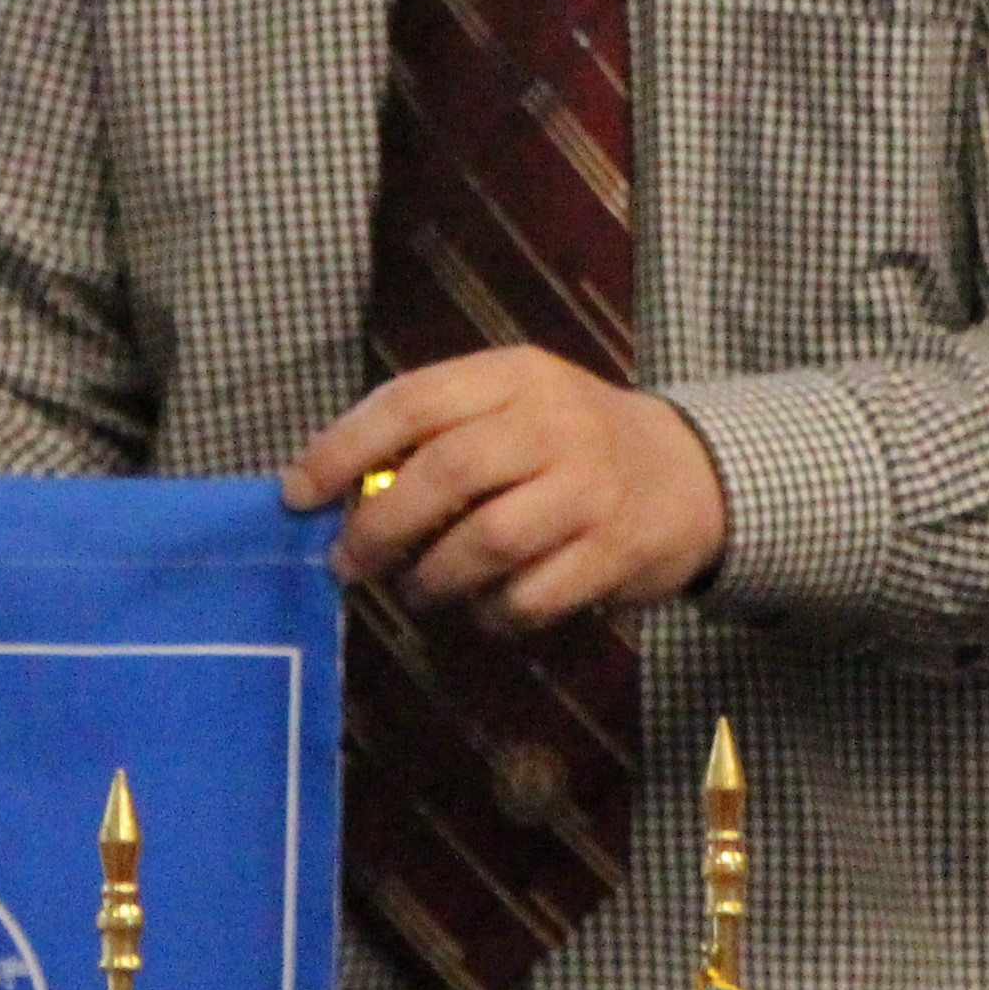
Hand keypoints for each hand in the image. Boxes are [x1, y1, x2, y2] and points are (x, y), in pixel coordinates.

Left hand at [282, 351, 729, 631]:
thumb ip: (435, 435)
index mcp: (513, 375)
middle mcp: (554, 422)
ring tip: (415, 591)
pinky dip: (491, 614)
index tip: (297, 494)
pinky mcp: (616, 550)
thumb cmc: (569, 442)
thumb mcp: (511, 407)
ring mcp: (590, 487)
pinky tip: (481, 610)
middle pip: (446, 473)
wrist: (690, 473)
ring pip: (487, 542)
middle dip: (380, 526)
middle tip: (347, 561)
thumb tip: (333, 490)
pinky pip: (532, 597)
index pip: (411, 402)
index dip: (342, 449)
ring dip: (432, 578)